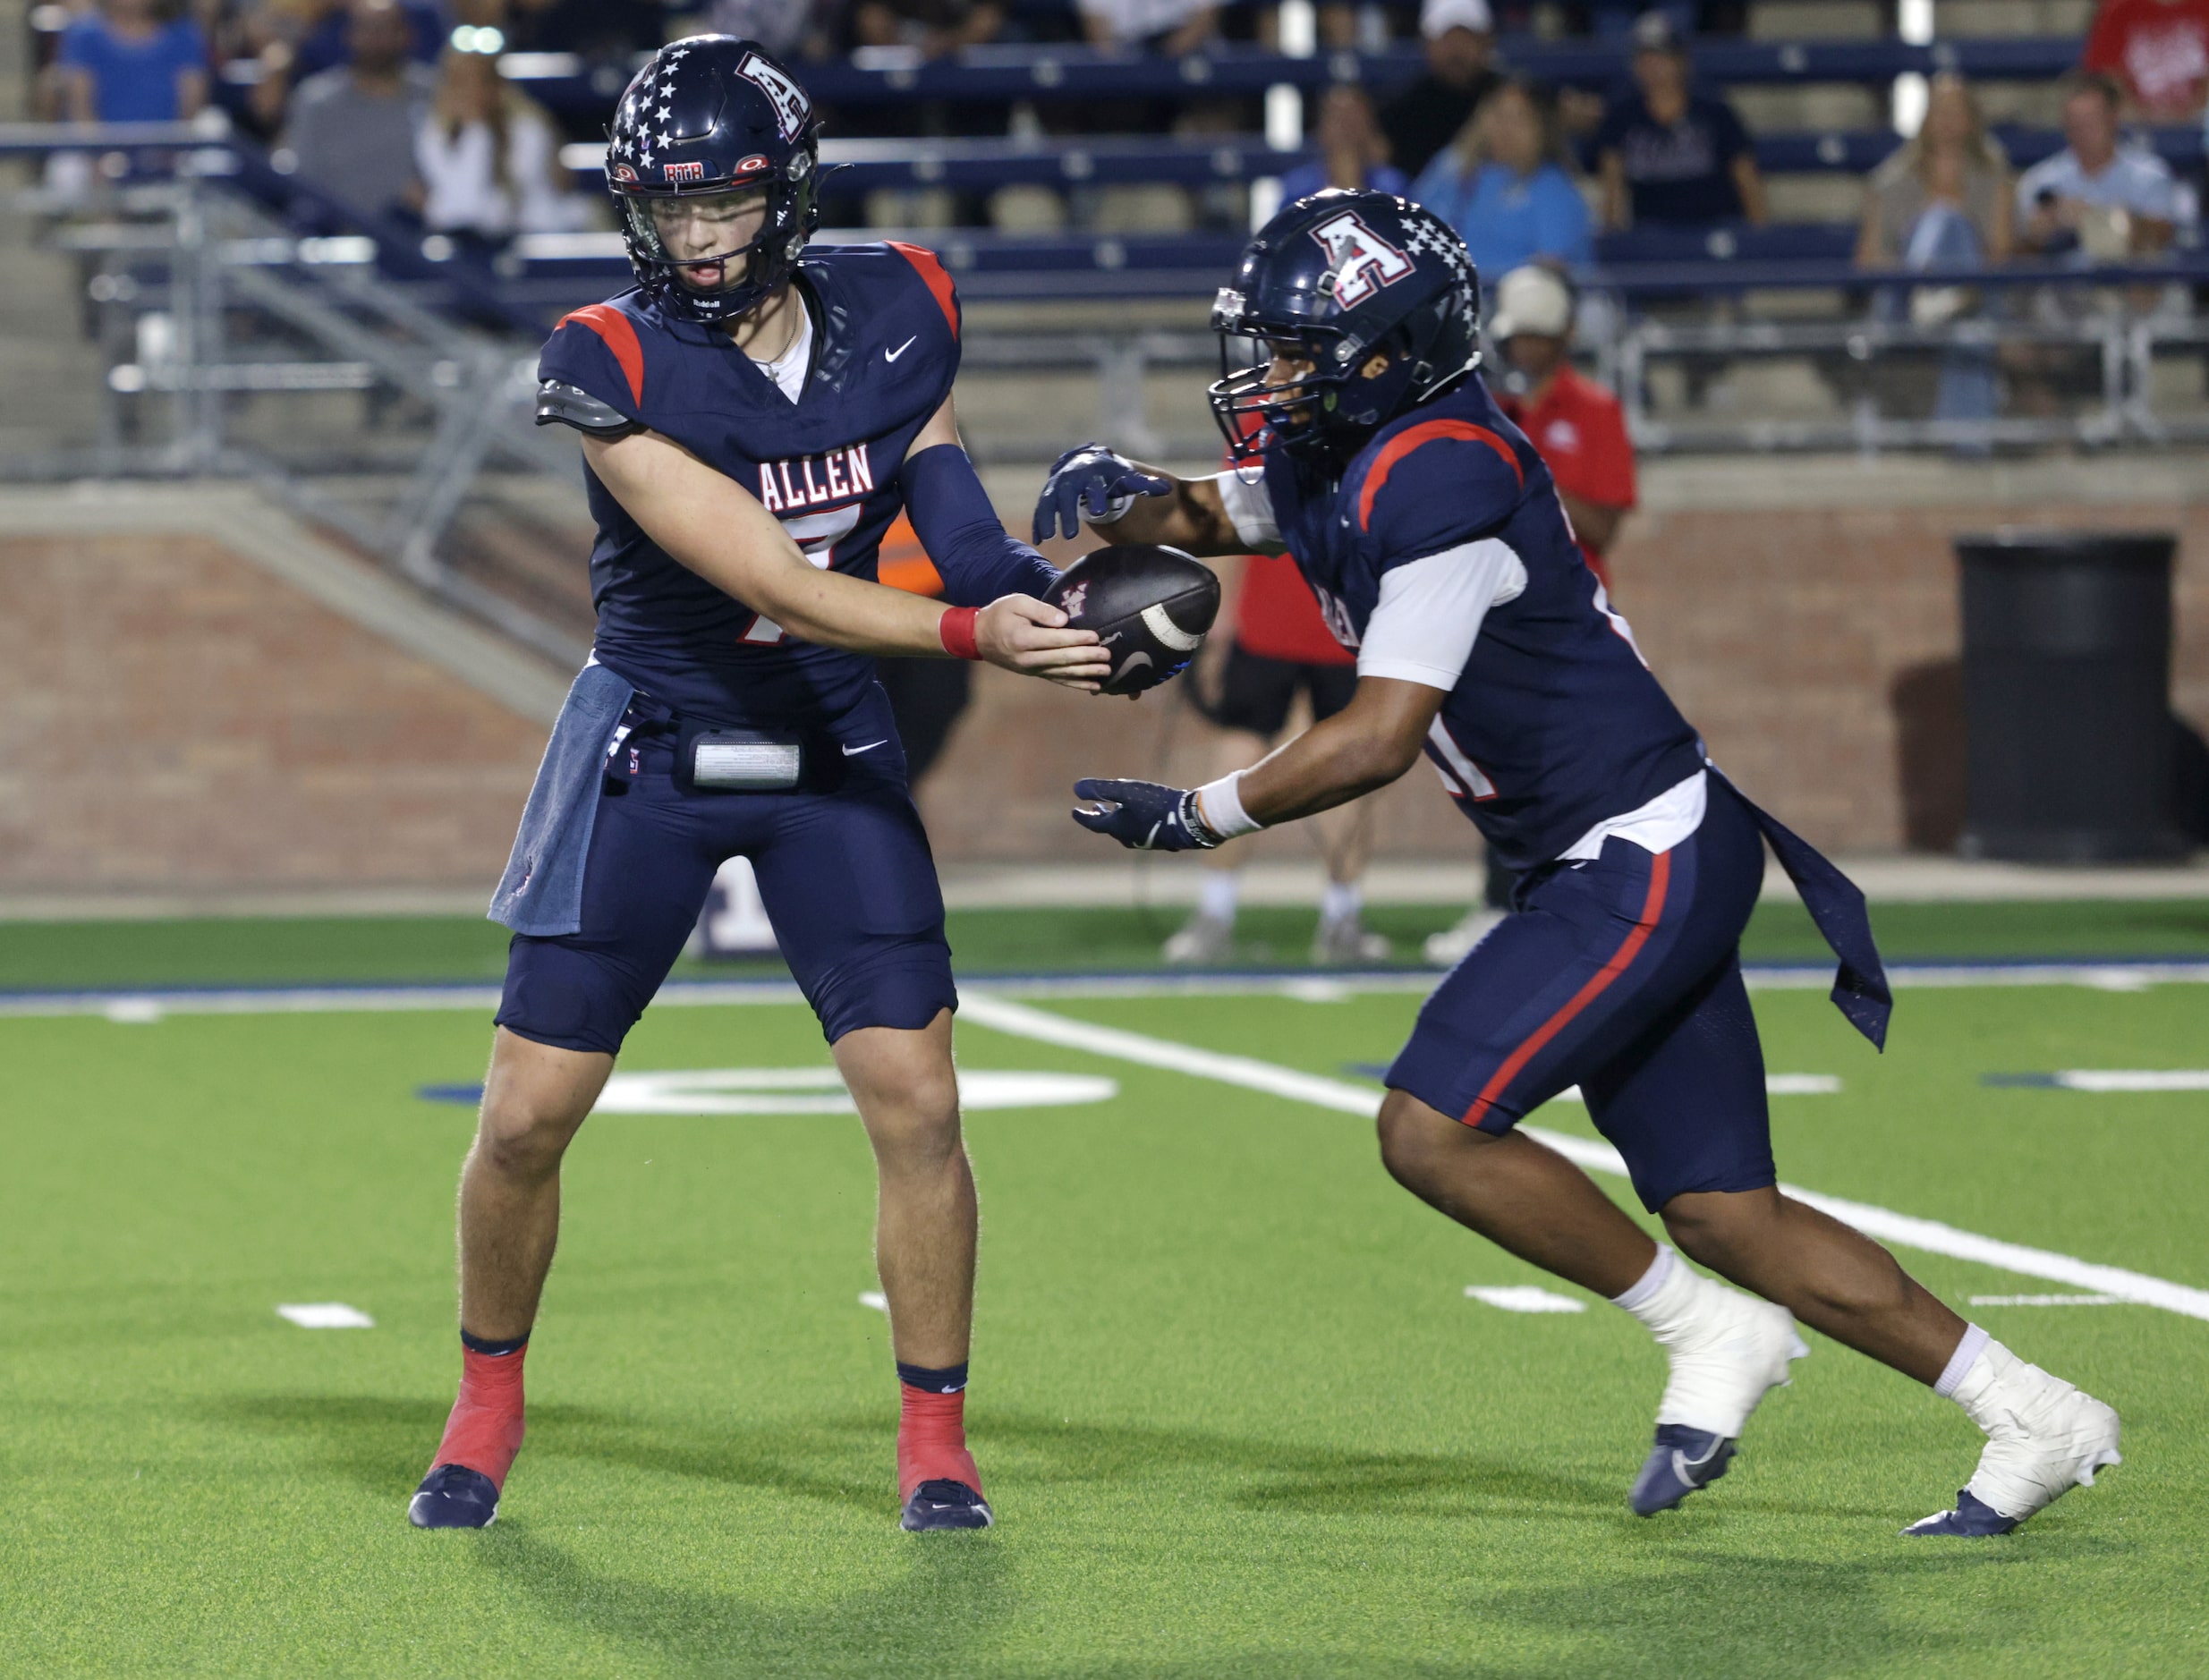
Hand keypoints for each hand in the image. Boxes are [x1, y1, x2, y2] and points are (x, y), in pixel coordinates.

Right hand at [976, 594, 1109, 688]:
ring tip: (1106, 672)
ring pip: (1063, 673)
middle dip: (1086, 657)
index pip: (1055, 639)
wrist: (979, 637)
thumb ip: (1040, 610)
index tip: (1095, 636)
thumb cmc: (1000, 614)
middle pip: (1062, 658)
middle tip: (1107, 655)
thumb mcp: (1016, 603)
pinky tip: (1094, 687)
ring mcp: (1032, 669)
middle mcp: (1028, 658)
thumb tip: (1063, 620)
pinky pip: (1059, 680)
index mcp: (1023, 638)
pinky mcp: (1035, 673)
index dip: (1076, 638)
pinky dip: (1077, 684)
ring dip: (1086, 673)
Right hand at [1032, 443, 1170, 543]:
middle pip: (1068, 494)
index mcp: (1093, 472)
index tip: (1099, 511)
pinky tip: (1039, 539)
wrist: (1086, 461)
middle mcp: (1073, 477)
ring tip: (1048, 537)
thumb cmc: (1110, 473)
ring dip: (1048, 518)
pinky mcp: (1049, 495)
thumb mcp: (1126, 477)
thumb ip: (1144, 485)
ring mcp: (1058, 486)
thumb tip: (1166, 489)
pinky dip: (1039, 522)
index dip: (1097, 497)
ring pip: (1049, 501)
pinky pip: (1041, 509)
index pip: (1095, 485)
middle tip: (1071, 535)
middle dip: (1068, 513)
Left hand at [1071, 778, 1219, 849]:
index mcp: (1118, 827)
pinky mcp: (1160, 840)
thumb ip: (1101, 789)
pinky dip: (1134, 822)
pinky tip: (1143, 817)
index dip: (1082, 817)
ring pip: (1125, 830)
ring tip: (1118, 810)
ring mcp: (1145, 840)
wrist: (1189, 821)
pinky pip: (1141, 831)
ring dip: (1117, 819)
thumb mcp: (1125, 791)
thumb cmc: (1156, 804)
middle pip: (1109, 828)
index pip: (1093, 824)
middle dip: (1100, 817)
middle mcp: (1129, 837)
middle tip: (1094, 808)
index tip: (1073, 811)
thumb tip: (1076, 789)